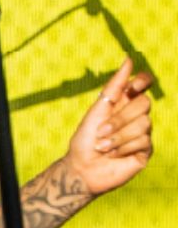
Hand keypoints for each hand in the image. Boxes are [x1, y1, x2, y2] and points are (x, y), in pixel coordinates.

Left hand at [65, 58, 153, 195]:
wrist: (82, 168)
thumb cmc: (85, 139)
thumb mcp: (97, 109)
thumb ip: (114, 86)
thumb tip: (129, 59)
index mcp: (123, 103)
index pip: (144, 84)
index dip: (143, 81)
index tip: (134, 86)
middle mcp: (136, 116)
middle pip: (144, 103)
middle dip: (119, 118)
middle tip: (100, 132)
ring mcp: (143, 133)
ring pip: (144, 123)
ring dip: (118, 136)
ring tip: (103, 146)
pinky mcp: (146, 150)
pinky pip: (144, 141)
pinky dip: (123, 147)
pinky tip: (113, 155)